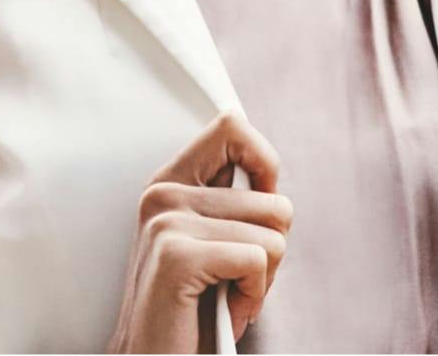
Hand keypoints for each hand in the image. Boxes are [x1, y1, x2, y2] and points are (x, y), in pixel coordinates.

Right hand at [105, 110, 293, 353]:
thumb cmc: (190, 311)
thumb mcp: (212, 241)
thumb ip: (230, 201)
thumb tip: (268, 172)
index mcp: (171, 183)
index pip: (232, 126)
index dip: (265, 162)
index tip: (262, 204)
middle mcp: (164, 194)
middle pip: (273, 199)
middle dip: (272, 247)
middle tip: (236, 279)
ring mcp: (167, 222)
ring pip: (273, 234)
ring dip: (262, 279)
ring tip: (226, 297)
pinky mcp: (177, 255)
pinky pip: (258, 260)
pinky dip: (253, 296)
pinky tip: (225, 311)